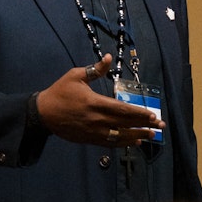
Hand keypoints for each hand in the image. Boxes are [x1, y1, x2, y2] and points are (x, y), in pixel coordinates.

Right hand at [35, 54, 160, 145]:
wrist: (42, 113)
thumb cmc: (59, 93)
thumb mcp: (74, 76)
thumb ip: (94, 70)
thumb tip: (109, 58)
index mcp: (95, 103)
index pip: (123, 109)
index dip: (139, 113)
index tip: (153, 115)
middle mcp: (96, 119)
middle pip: (125, 123)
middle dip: (144, 125)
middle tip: (160, 126)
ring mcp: (93, 131)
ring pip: (120, 136)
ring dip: (137, 136)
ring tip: (151, 136)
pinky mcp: (88, 139)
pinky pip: (109, 143)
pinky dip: (123, 143)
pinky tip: (134, 142)